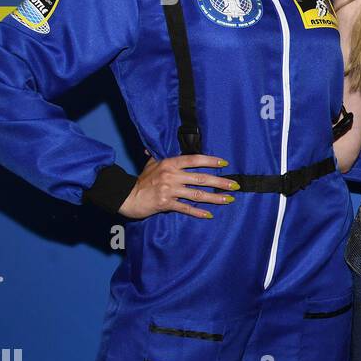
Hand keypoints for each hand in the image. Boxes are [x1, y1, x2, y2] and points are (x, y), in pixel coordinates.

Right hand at [118, 153, 238, 219]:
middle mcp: (171, 175)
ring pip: (197, 194)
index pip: (194, 160)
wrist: (126, 197)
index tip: (225, 164)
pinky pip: (186, 208)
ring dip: (215, 198)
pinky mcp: (166, 203)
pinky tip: (209, 215)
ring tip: (229, 199)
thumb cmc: (141, 181)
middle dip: (220, 182)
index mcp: (169, 164)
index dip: (210, 161)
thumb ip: (160, 156)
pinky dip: (198, 212)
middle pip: (201, 178)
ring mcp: (169, 190)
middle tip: (235, 185)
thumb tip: (158, 146)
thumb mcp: (151, 164)